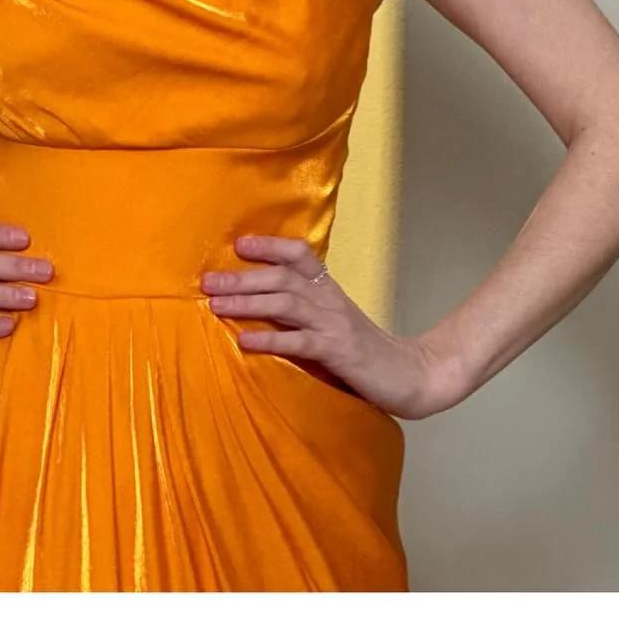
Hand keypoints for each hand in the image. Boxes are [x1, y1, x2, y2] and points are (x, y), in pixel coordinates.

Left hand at [203, 234, 468, 420]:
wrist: (411, 374)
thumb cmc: (364, 351)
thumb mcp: (333, 321)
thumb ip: (304, 310)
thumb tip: (259, 301)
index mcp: (328, 289)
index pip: (300, 255)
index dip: (270, 246)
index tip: (239, 244)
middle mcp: (329, 299)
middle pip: (282, 277)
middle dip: (242, 278)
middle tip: (207, 281)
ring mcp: (334, 324)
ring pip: (285, 302)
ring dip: (247, 302)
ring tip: (216, 305)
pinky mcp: (337, 351)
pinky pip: (298, 341)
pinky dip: (269, 338)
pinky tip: (244, 341)